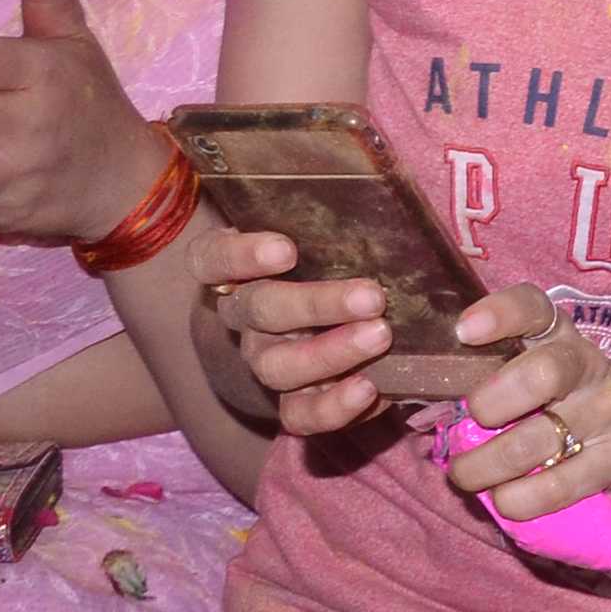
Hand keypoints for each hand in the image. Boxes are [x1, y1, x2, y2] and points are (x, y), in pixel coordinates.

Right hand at [198, 227, 412, 432]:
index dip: (239, 256)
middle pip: (261, 310)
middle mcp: (246, 317)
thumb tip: (397, 196)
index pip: (213, 259)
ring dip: (331, 353)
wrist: (313, 328)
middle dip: (316, 304)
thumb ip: (344, 217)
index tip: (284, 250)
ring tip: (381, 336)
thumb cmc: (331, 260)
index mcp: (240, 270)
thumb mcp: (327, 236)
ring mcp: (264, 361)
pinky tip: (369, 390)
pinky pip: (298, 415)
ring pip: (278, 366)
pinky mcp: (286, 404)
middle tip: (372, 297)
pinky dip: (333, 406)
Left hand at [432, 289, 610, 517]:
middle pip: (542, 375)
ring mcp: (606, 412)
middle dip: (489, 404)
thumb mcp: (528, 364)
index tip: (464, 331)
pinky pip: (554, 488)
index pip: (534, 308)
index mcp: (556, 334)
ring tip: (465, 474)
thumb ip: (483, 371)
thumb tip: (424, 405)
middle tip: (465, 426)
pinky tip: (503, 496)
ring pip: (533, 443)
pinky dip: (515, 499)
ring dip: (483, 466)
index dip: (501, 314)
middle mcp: (586, 366)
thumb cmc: (554, 393)